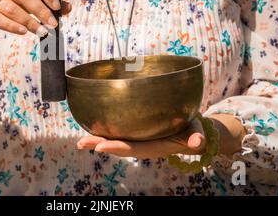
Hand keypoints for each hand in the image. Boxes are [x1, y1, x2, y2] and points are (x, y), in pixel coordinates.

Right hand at [0, 0, 71, 70]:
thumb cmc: (2, 7)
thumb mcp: (22, 2)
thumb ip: (43, 2)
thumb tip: (67, 7)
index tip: (57, 6)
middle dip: (41, 10)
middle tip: (52, 24)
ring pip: (11, 7)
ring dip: (29, 21)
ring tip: (40, 31)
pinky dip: (12, 26)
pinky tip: (23, 32)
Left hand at [77, 118, 206, 158]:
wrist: (192, 132)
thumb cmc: (193, 130)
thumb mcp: (197, 132)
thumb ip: (197, 137)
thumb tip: (198, 142)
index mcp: (155, 147)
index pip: (132, 148)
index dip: (116, 147)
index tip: (99, 146)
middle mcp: (143, 145)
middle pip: (118, 147)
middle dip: (99, 144)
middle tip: (81, 142)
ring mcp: (139, 140)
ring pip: (116, 142)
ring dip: (98, 141)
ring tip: (80, 141)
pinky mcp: (137, 134)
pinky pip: (119, 134)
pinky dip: (105, 133)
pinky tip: (92, 128)